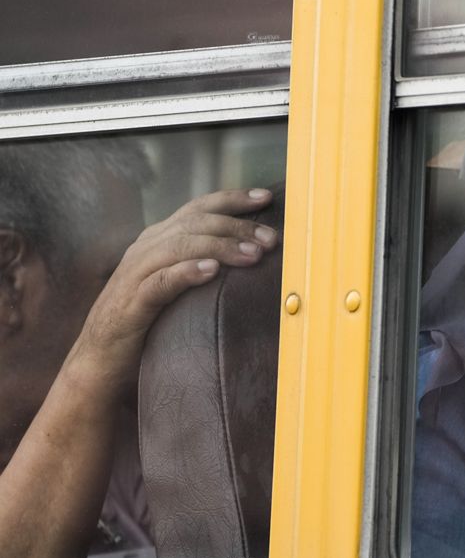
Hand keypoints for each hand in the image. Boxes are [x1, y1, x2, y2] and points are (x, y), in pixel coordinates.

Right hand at [74, 188, 277, 381]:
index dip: (232, 200)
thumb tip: (256, 257)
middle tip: (271, 239)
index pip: (198, 209)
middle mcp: (147, 249)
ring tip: (253, 255)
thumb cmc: (150, 322)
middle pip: (195, 224)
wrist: (100, 359)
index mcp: (160, 240)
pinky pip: (159, 282)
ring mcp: (136, 274)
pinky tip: (211, 270)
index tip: (267, 198)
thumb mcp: (180, 285)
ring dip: (220, 247)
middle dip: (237, 227)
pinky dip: (186, 272)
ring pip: (179, 246)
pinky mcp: (131, 304)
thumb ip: (204, 265)